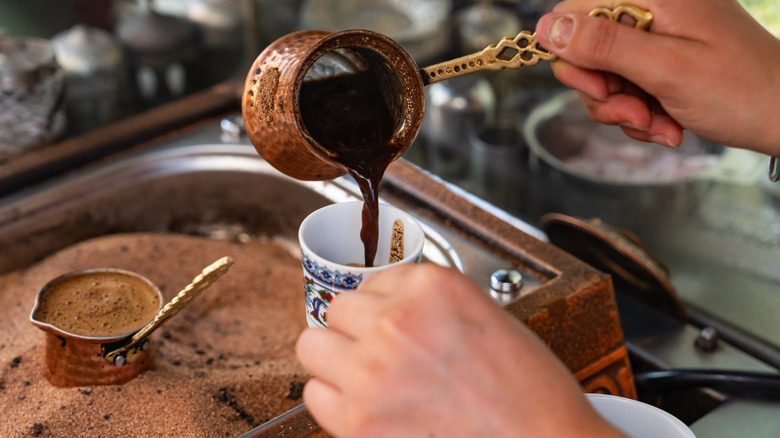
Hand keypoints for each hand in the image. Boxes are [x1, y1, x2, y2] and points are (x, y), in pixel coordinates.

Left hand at [296, 263, 624, 436]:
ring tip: (366, 378)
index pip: (375, 282)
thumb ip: (430, 305)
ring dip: (336, 360)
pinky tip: (366, 408)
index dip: (385, 307)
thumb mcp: (486, 316)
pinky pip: (316, 395)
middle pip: (338, 310)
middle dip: (355, 330)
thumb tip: (387, 309)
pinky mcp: (358, 421)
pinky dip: (335, 401)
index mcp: (431, 287)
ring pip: (313, 347)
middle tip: (377, 351)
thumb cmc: (529, 392)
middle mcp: (396, 321)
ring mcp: (372, 370)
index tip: (395, 324)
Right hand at [535, 0, 779, 155]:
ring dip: (623, 110)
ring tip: (659, 124)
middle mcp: (650, 8)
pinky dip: (638, 114)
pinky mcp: (660, 60)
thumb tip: (546, 27)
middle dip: (603, 91)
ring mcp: (655, 35)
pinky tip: (666, 125)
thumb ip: (603, 45)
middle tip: (634, 113)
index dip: (574, 56)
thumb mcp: (665, 69)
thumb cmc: (740, 89)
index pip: (574, 11)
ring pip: (602, 75)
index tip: (601, 88)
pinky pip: (624, 88)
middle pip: (584, 48)